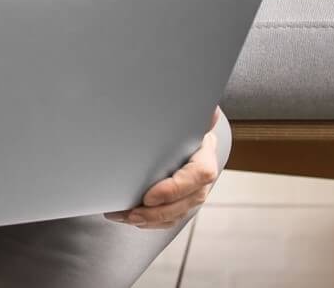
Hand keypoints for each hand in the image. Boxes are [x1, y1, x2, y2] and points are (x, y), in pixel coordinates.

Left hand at [106, 106, 221, 229]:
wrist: (188, 137)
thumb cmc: (183, 126)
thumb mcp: (188, 118)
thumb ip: (196, 115)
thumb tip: (211, 111)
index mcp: (205, 156)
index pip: (197, 176)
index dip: (174, 189)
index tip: (149, 196)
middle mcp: (202, 180)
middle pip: (185, 203)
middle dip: (156, 212)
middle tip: (130, 213)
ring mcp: (193, 195)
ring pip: (175, 215)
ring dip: (148, 220)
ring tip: (122, 216)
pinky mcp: (182, 205)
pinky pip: (168, 220)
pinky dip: (149, 223)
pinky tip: (128, 218)